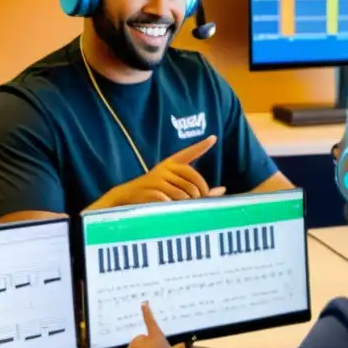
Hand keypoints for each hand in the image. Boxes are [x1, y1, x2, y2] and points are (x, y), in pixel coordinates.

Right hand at [93, 136, 225, 209]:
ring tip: (183, 208)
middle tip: (198, 203)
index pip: (188, 153)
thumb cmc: (153, 193)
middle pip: (194, 181)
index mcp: (170, 164)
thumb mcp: (173, 188)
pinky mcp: (151, 190)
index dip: (201, 146)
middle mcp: (165, 168)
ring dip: (188, 204)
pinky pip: (172, 200)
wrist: (124, 198)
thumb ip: (196, 188)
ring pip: (185, 193)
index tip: (213, 138)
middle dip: (200, 194)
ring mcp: (158, 179)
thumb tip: (222, 190)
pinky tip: (171, 209)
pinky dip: (174, 207)